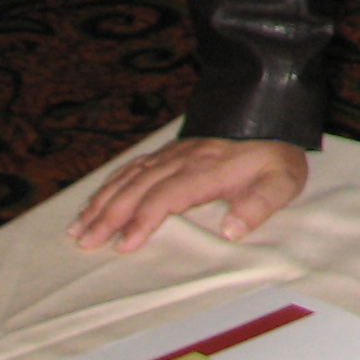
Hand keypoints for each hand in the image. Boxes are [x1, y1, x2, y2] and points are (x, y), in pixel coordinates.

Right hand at [68, 137, 308, 254]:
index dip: (142, 220)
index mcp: (207, 169)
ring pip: (129, 176)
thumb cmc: (275, 156)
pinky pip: (133, 165)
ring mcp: (173, 152)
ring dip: (102, 201)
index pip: (165, 196)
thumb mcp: (281, 181)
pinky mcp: (171, 150)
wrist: (272, 114)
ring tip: (77, 228)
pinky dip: (110, 183)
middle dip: (108, 216)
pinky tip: (94, 199)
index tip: (122, 246)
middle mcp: (183, 159)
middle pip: (138, 187)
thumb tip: (231, 231)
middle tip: (84, 243)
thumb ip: (259, 206)